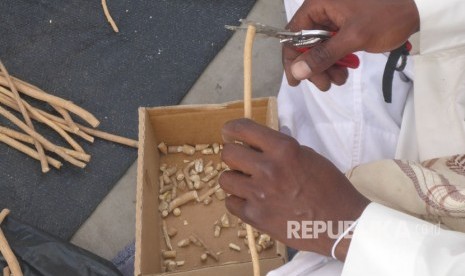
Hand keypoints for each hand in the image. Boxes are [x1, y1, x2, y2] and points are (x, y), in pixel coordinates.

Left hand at [219, 119, 369, 259]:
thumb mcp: (308, 156)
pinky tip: (252, 201)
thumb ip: (281, 149)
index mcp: (283, 149)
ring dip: (235, 179)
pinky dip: (239, 201)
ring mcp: (258, 194)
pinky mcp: (255, 217)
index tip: (229, 132)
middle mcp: (267, 168)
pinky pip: (231, 202)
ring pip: (225, 179)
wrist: (340, 224)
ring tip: (248, 184)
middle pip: (227, 154)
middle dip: (234, 155)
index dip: (231, 129)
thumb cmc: (330, 187)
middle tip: (242, 161)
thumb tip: (258, 143)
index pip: (242, 129)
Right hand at [284, 0, 419, 89]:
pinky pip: (332, 49)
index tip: (296, 81)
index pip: (293, 34)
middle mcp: (322, 12)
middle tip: (325, 85)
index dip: (292, 59)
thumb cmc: (385, 18)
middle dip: (314, 67)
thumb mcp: (353, 38)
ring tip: (340, 80)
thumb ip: (323, 55)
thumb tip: (296, 72)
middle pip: (305, 45)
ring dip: (326, 68)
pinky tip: (345, 72)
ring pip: (318, 50)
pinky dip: (336, 63)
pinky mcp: (344, 29)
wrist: (417, 10)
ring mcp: (333, 21)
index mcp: (318, 6)